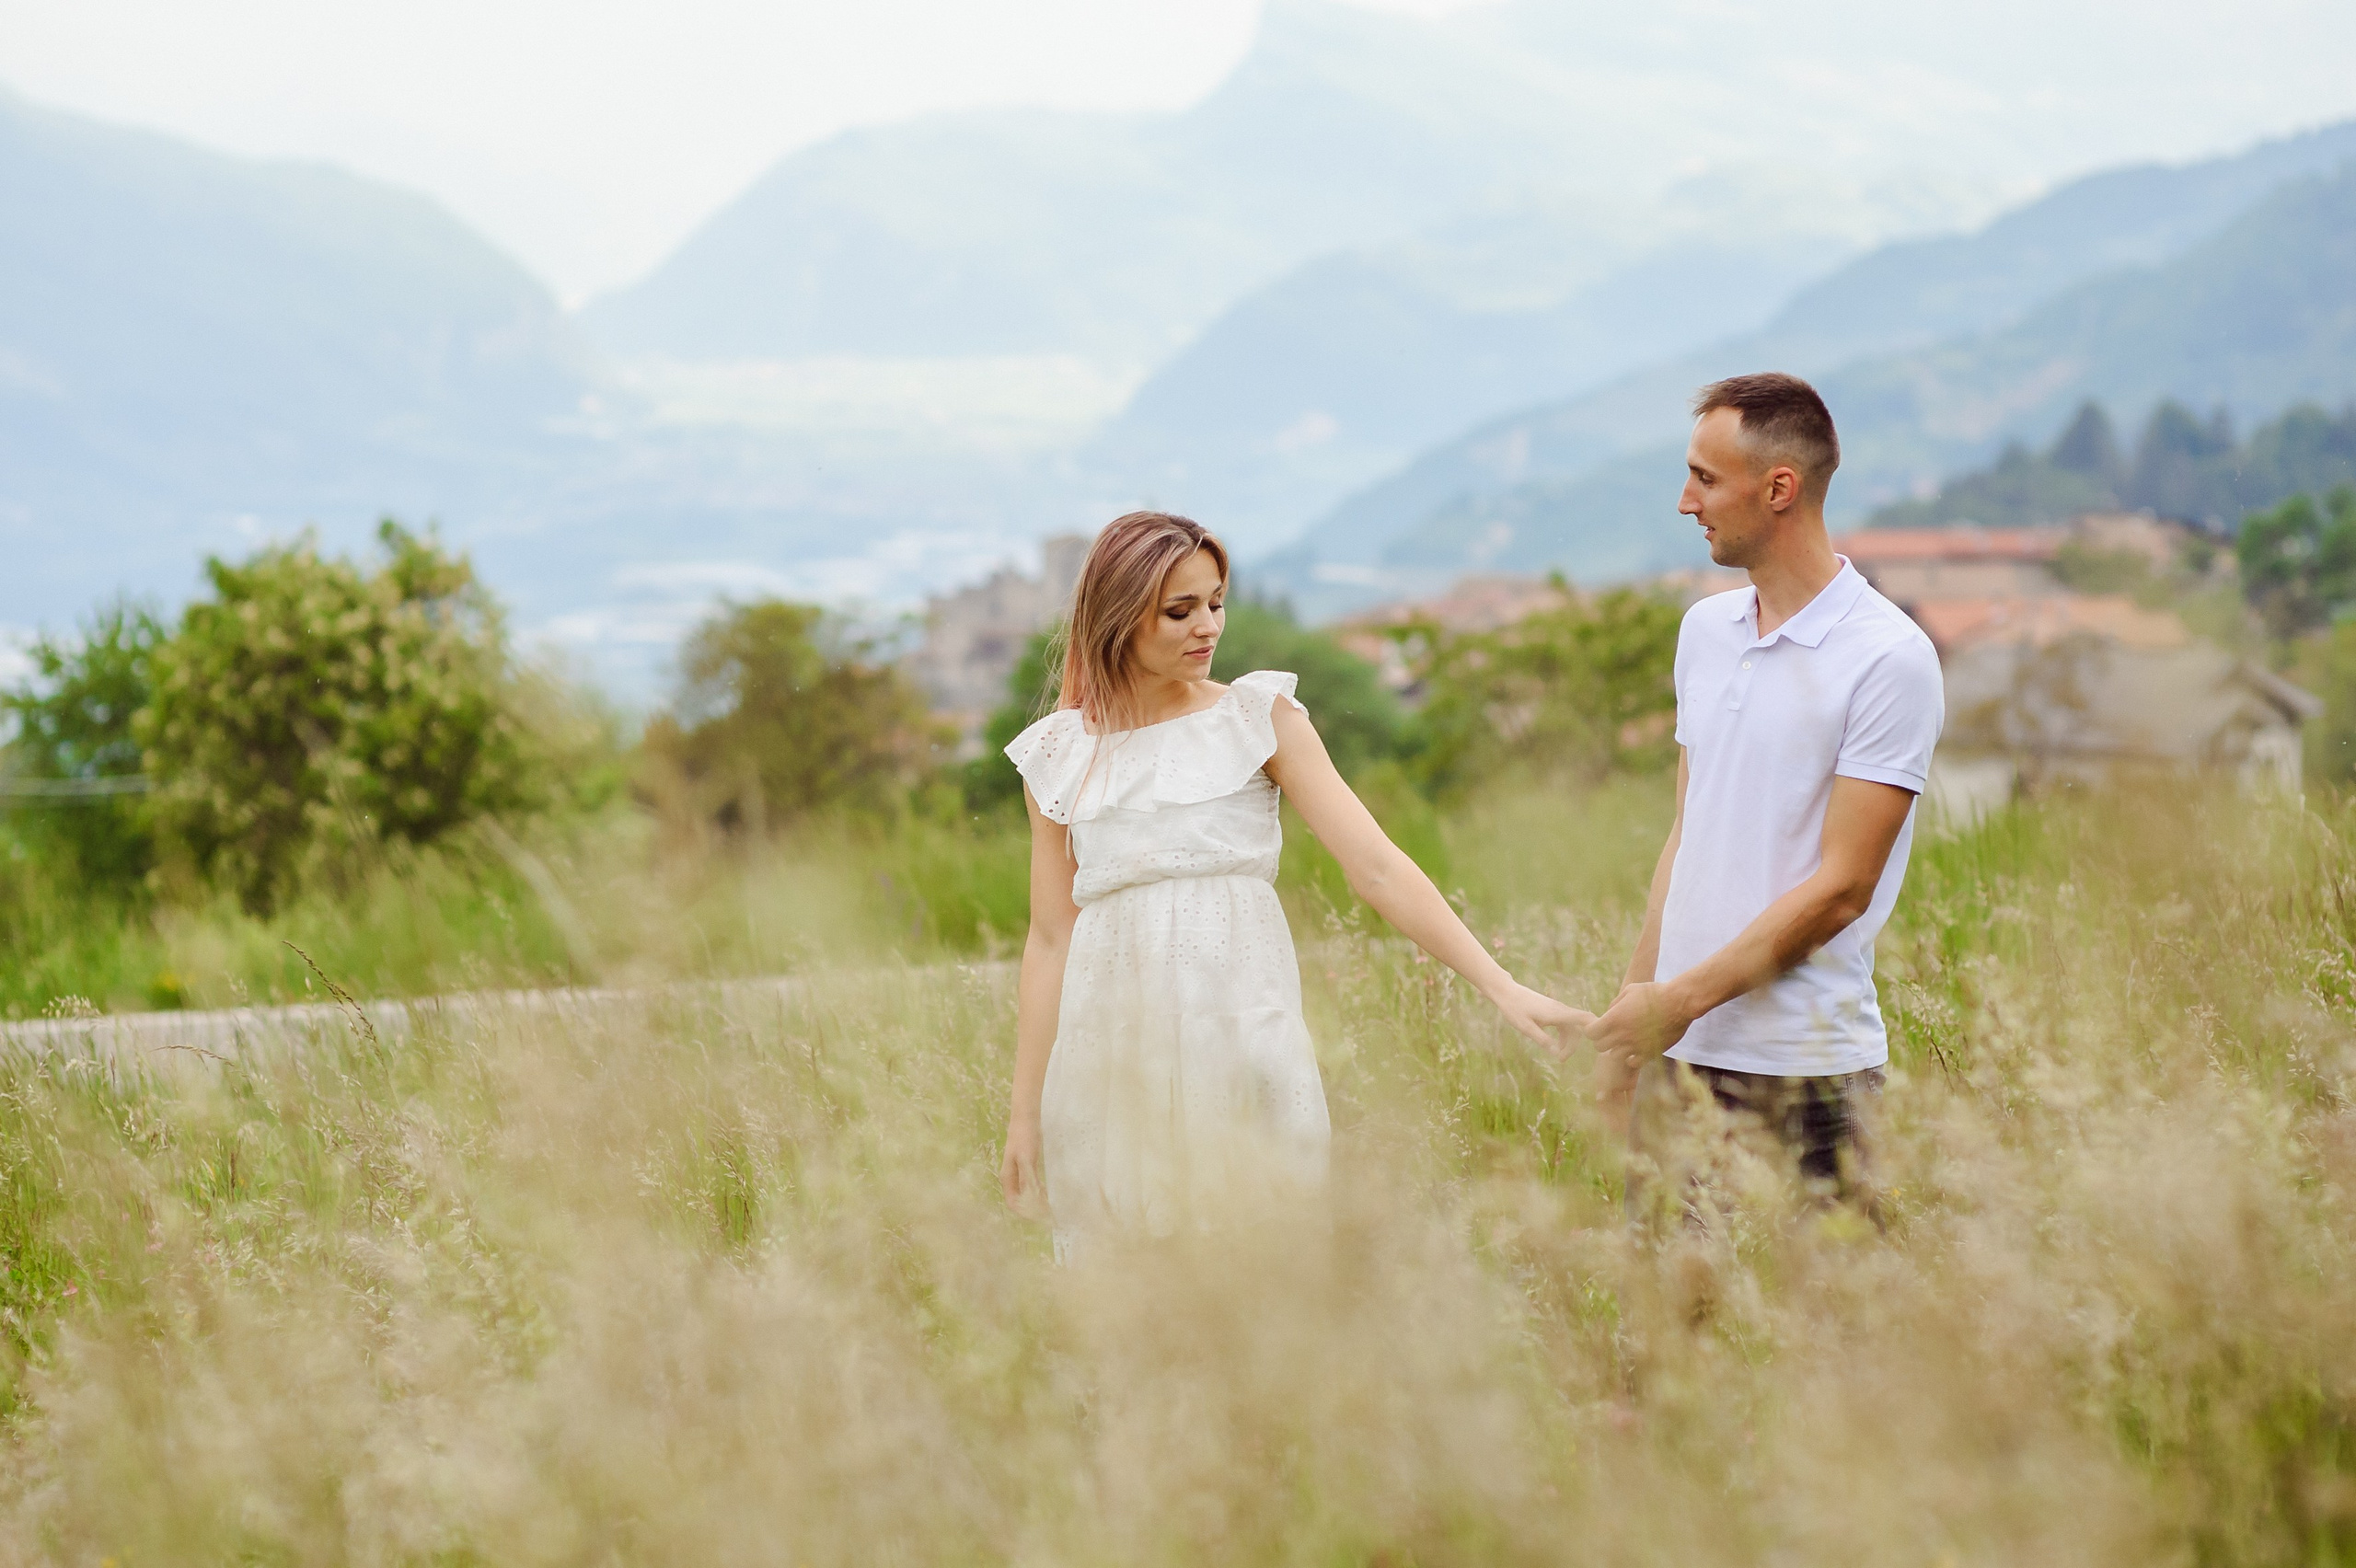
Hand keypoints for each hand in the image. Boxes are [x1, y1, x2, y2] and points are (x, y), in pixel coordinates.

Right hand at [999, 1117, 1048, 1220]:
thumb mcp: (1026, 1158)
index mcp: (1007, 1177)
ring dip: (1035, 1202)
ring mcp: (1018, 1173)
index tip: (1040, 1216)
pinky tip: (1046, 1194)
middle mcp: (1011, 1178)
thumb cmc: (1024, 1137)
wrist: (1026, 1119)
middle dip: (1031, 1209)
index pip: (1013, 1203)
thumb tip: (1029, 1198)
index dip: (1025, 1212)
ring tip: (1049, 1208)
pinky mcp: (1026, 1168)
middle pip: (1019, 1201)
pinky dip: (1037, 1192)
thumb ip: (1027, 1178)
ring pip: (1025, 1194)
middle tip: (1048, 1214)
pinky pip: (1030, 1186)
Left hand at [1488, 980, 1595, 1058]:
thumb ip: (1542, 1039)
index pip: (1584, 1018)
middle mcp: (1560, 1009)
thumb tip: (1557, 1052)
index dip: (1595, 1028)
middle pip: (1578, 1028)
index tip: (1596, 1043)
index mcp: (1557, 1013)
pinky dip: (1563, 1035)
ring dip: (1568, 1041)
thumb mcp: (1526, 1028)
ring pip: (1571, 1027)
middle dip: (1574, 1045)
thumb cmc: (1514, 1009)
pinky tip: (1556, 1045)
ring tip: (1559, 1056)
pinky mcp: (1552, 1010)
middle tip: (1561, 1060)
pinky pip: (1564, 1024)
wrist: (1506, 992)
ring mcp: (1557, 1009)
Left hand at [1585, 980, 1693, 1128]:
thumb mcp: (1630, 990)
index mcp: (1614, 1018)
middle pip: (1599, 1046)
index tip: (1596, 1026)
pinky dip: (1631, 1058)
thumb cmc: (1655, 992)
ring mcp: (1635, 1046)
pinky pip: (1632, 1063)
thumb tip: (1608, 1013)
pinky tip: (1636, 1050)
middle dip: (1602, 1040)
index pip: (1591, 1033)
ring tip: (1625, 1041)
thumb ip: (1615, 1004)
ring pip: (1614, 1056)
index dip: (1591, 1030)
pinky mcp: (1649, 1053)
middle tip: (1610, 1034)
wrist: (1680, 1002)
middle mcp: (1622, 1034)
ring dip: (1616, 1049)